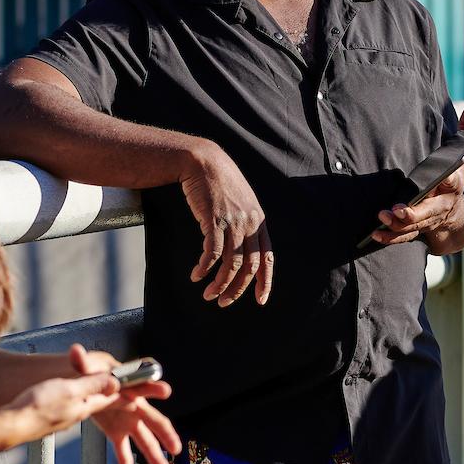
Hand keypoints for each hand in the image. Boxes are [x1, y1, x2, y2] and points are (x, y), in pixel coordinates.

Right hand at [0, 370, 120, 448]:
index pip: (111, 397)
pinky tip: (73, 400)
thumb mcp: (69, 390)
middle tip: (129, 394)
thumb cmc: (37, 406)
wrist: (11, 425)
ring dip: (97, 398)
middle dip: (114, 397)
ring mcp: (64, 417)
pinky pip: (72, 408)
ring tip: (103, 394)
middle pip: (100, 402)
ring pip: (86, 405)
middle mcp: (77, 413)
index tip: (140, 389)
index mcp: (85, 405)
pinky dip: (79, 401)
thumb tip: (115, 381)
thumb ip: (92, 385)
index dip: (125, 390)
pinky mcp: (51, 418)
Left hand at [69, 345, 179, 463]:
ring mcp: (127, 421)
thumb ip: (81, 361)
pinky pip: (124, 455)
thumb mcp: (85, 366)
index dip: (153, 387)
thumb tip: (76, 351)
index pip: (143, 385)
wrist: (83, 383)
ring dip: (156, 459)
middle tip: (176, 448)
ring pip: (144, 442)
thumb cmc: (89, 371)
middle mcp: (133, 405)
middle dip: (165, 434)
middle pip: (152, 419)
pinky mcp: (117, 432)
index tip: (165, 390)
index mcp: (128, 386)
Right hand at [179, 142, 272, 306]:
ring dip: (219, 284)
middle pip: (249, 266)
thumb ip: (245, 222)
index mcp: (259, 221)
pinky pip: (211, 253)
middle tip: (223, 302)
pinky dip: (204, 268)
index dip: (265, 282)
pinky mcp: (214, 220)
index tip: (260, 300)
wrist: (203, 161)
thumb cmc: (219, 181)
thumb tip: (241, 246)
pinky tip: (196, 275)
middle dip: (237, 289)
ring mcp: (233, 222)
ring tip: (208, 295)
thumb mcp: (240, 201)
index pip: (267, 258)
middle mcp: (250, 224)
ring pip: (230, 264)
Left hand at [367, 105, 463, 251]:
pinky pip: (405, 236)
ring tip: (383, 216)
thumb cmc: (455, 177)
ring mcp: (431, 219)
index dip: (448, 177)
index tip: (443, 176)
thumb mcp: (463, 155)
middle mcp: (443, 204)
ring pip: (416, 225)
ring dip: (399, 224)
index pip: (453, 179)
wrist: (462, 215)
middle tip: (398, 208)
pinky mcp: (418, 230)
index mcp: (454, 184)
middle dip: (415, 211)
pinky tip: (376, 234)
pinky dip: (390, 237)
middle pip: (430, 210)